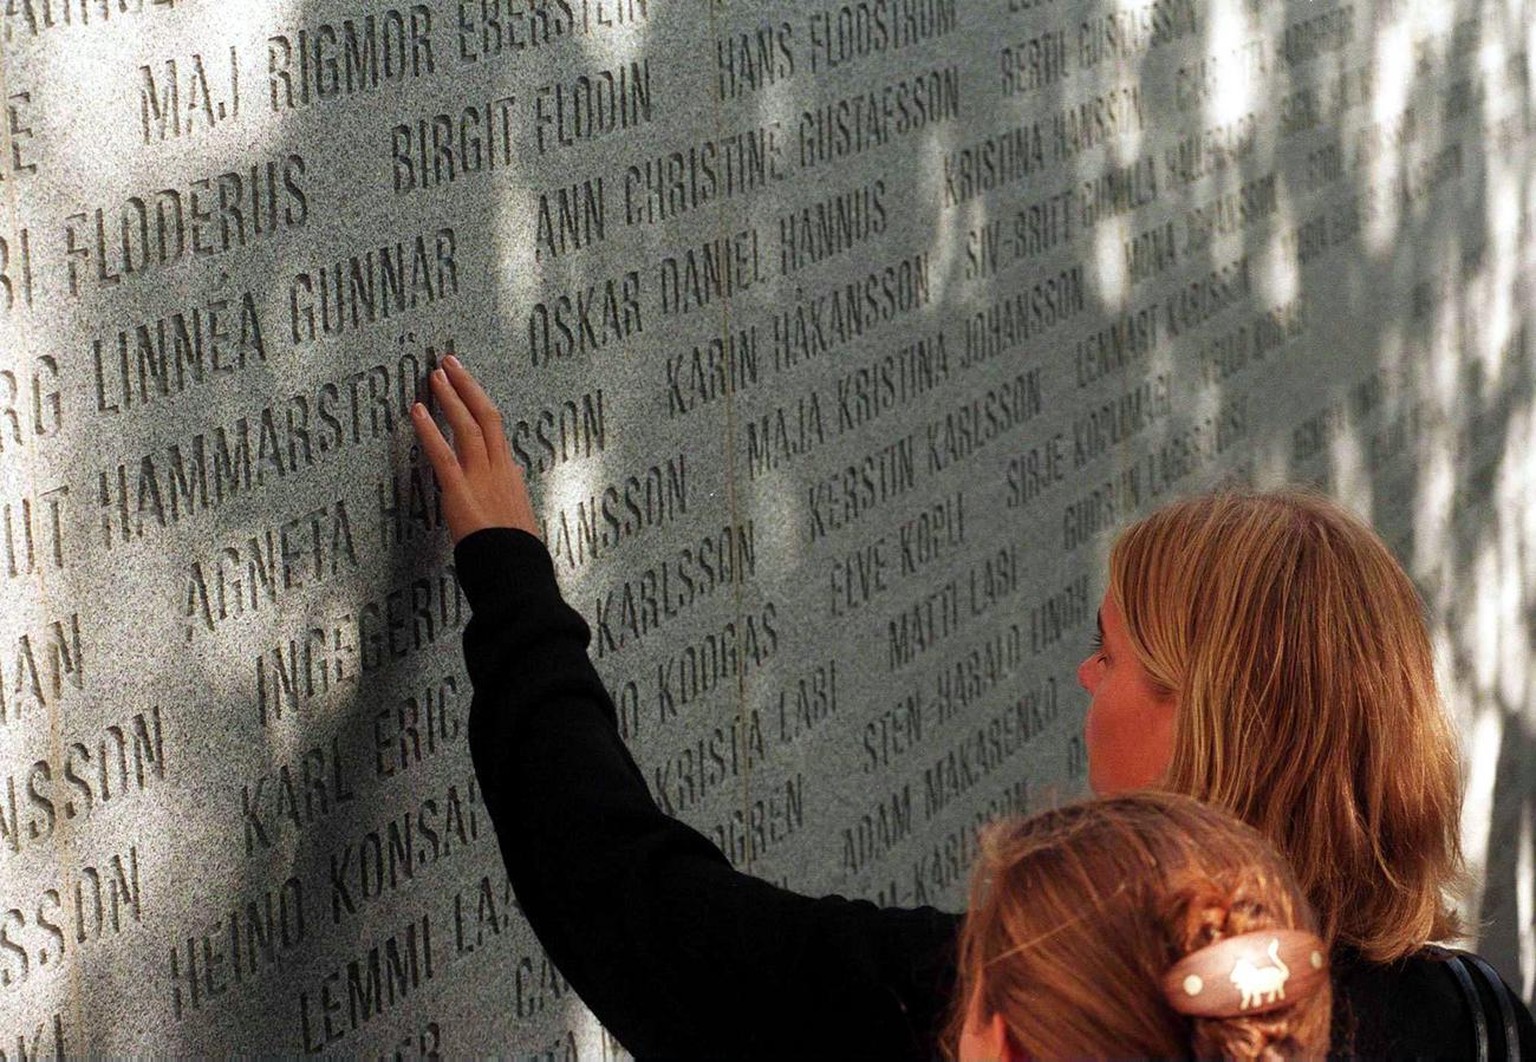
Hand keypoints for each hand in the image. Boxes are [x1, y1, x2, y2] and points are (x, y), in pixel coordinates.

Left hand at [410, 355, 538, 544]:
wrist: (515, 571)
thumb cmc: (514, 554)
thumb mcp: (516, 520)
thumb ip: (506, 500)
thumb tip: (504, 490)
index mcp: (511, 476)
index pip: (496, 431)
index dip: (480, 405)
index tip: (468, 388)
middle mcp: (500, 469)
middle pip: (486, 416)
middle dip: (468, 386)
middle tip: (450, 363)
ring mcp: (482, 478)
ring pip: (468, 426)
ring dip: (451, 397)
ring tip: (435, 375)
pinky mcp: (460, 492)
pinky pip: (444, 455)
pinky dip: (429, 431)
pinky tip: (417, 412)